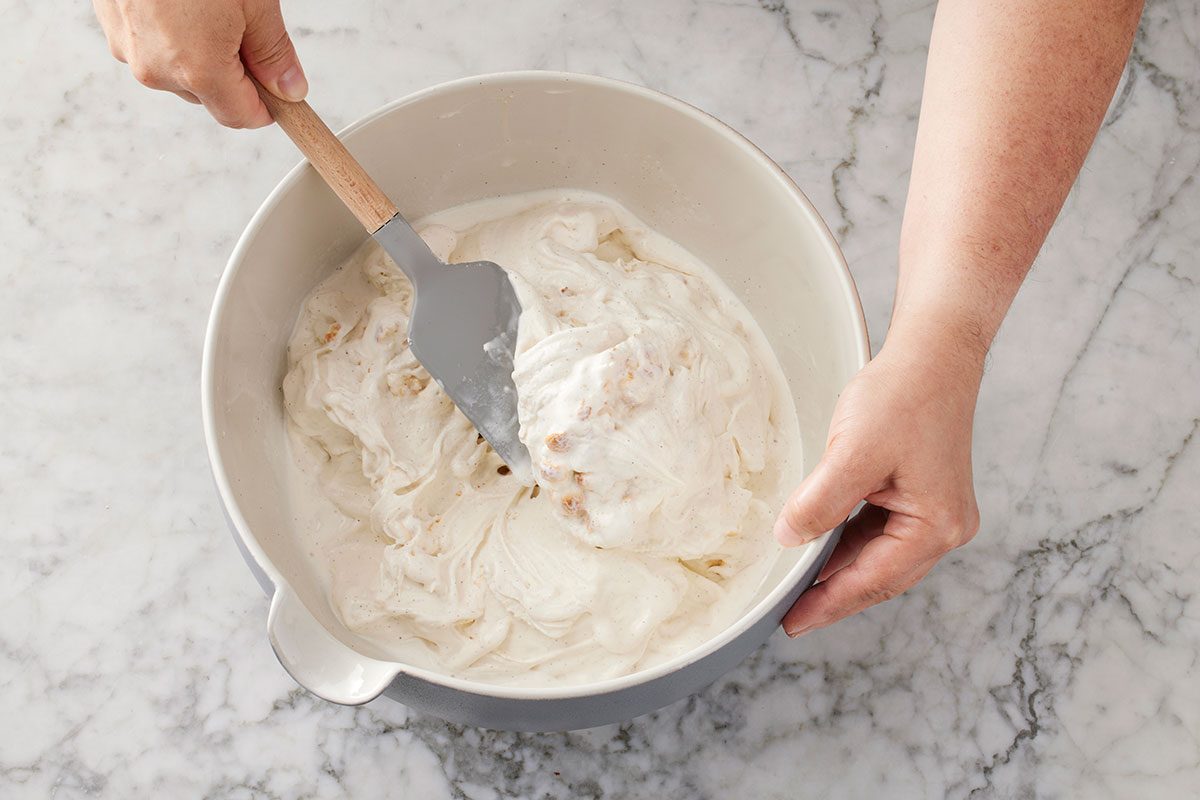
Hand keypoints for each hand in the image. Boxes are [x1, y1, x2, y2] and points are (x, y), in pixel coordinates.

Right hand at [93, 0, 306, 127]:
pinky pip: (151, 44)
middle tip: (244, 27)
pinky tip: (181, 0)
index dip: (265, 106)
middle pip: (209, 95)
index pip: (241, 118)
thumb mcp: (254, 2)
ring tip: (209, 5)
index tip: (279, 92)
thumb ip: (273, 53)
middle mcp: (156, 68)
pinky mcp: (110, 24)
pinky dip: (170, 30)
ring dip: (199, 50)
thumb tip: (289, 88)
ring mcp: (127, 46)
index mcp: (197, 70)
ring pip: (178, 70)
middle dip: (233, 71)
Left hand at [773, 328, 982, 635]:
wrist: (932, 353)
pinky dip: (848, 542)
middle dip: (833, 594)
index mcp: (936, 526)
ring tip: (797, 586)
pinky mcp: (922, 494)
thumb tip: (787, 540)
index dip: (827, 603)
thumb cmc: (903, 396)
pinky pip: (880, 532)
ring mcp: (936, 512)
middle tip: (789, 615)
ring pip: (878, 555)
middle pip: (879, 576)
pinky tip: (820, 546)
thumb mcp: (852, 453)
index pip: (872, 580)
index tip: (791, 623)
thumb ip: (820, 503)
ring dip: (839, 569)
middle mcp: (945, 527)